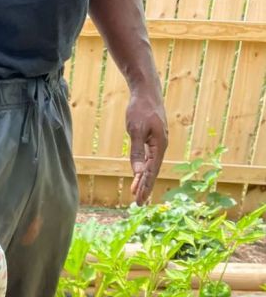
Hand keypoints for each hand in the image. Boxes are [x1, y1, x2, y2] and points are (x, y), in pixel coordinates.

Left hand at [126, 88, 167, 205]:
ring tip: (138, 194)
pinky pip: (149, 158)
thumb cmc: (141, 109)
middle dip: (145, 187)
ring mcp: (158, 143)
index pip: (151, 171)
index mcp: (159, 145)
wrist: (147, 92)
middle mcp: (161, 146)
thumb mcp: (135, 131)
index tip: (138, 199)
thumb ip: (136, 152)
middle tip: (139, 204)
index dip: (144, 186)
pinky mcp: (153, 139)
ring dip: (144, 180)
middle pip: (152, 171)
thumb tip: (137, 172)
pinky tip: (139, 177)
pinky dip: (143, 168)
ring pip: (150, 166)